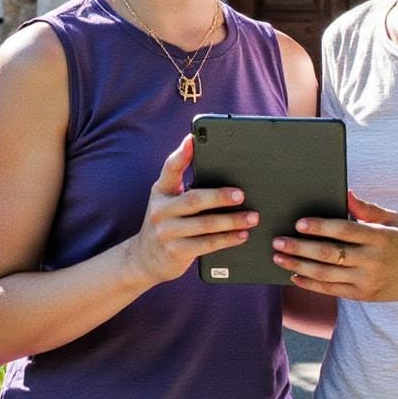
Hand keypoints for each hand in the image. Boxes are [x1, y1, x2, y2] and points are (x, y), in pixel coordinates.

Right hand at [126, 136, 256, 285]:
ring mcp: (167, 232)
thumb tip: (220, 169)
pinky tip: (242, 235)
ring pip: (205, 224)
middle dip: (220, 196)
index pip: (170, 168)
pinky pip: (206, 244)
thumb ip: (185, 186)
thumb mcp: (168, 202)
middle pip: (194, 199)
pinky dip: (227, 239)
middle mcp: (161, 209)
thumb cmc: (167, 223)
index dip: (181, 153)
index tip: (193, 139)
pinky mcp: (176, 251)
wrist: (145, 260)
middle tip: (242, 195)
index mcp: (161, 191)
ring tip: (252, 217)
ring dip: (231, 221)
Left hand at [271, 191, 397, 303]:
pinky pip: (333, 291)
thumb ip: (366, 208)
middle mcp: (372, 261)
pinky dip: (312, 284)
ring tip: (279, 258)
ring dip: (300, 267)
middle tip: (277, 242)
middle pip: (330, 255)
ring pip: (327, 275)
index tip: (299, 223)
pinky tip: (295, 276)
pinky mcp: (364, 296)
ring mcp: (367, 281)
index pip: (345, 231)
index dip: (321, 227)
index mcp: (379, 237)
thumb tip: (344, 191)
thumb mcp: (392, 218)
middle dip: (300, 249)